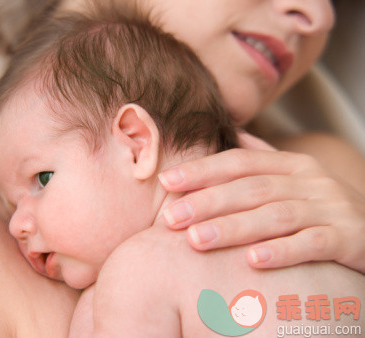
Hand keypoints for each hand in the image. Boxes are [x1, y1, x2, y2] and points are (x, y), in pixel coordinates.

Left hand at [158, 131, 364, 273]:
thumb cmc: (322, 207)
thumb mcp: (296, 179)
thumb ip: (263, 160)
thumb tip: (232, 133)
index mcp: (291, 164)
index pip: (239, 161)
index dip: (202, 170)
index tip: (166, 181)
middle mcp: (310, 180)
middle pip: (251, 188)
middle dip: (207, 202)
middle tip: (171, 218)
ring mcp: (331, 207)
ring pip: (275, 215)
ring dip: (233, 228)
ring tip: (197, 240)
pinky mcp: (350, 237)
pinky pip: (313, 243)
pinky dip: (282, 251)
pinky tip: (253, 261)